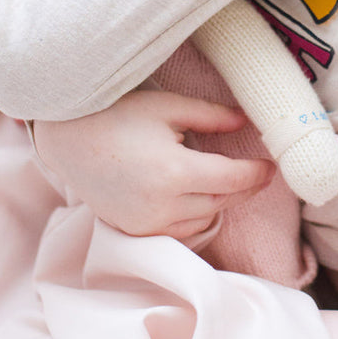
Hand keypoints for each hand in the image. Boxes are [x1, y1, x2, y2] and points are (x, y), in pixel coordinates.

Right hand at [32, 89, 275, 239]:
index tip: (272, 166)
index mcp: (173, 172)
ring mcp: (146, 224)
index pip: (232, 179)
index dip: (256, 174)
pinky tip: (197, 196)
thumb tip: (246, 123)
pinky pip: (180, 230)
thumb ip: (211, 116)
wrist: (65, 141)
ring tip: (227, 180)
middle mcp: (161, 206)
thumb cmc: (117, 116)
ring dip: (220, 202)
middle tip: (259, 173)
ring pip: (204, 219)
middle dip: (244, 188)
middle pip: (222, 202)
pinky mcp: (135, 232)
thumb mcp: (167, 106)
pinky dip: (195, 215)